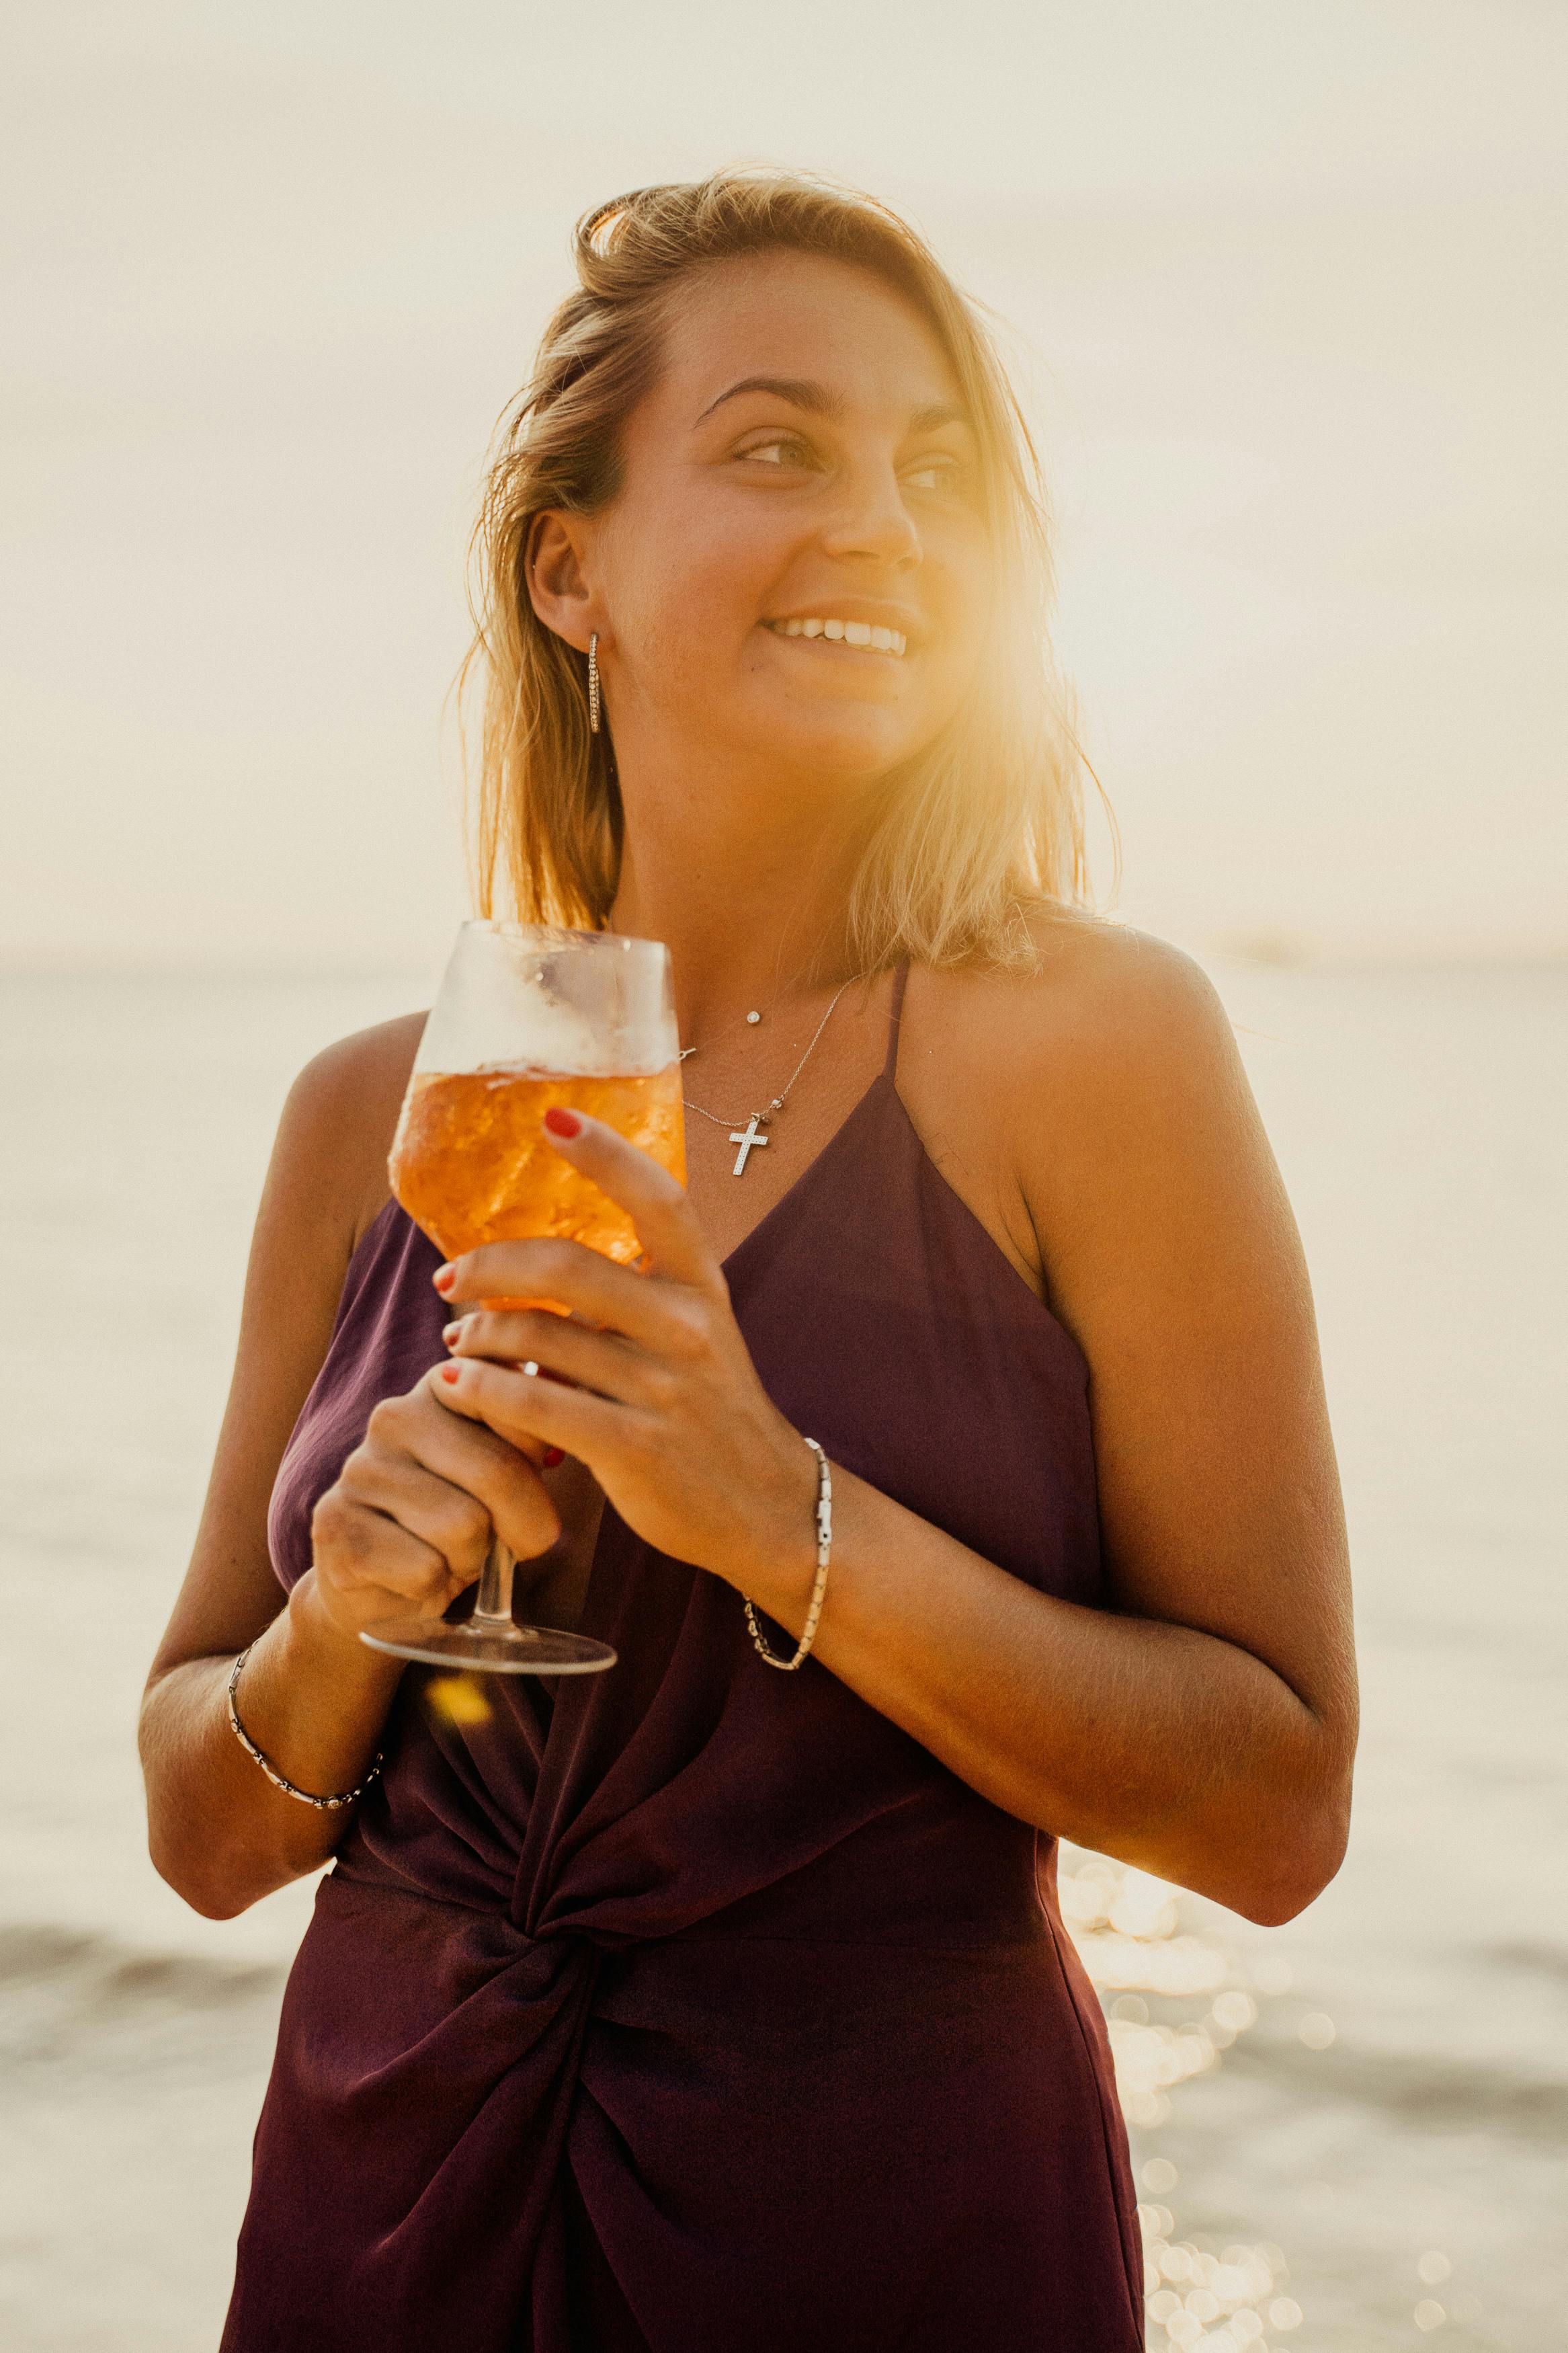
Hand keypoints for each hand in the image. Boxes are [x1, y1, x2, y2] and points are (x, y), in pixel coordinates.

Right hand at [303, 1365, 561, 1644]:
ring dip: (472, 1560)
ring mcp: (359, 1469)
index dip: (538, 1467)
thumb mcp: (506, 1474)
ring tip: (449, 1555)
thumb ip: (531, 1441)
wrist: (382, 1588)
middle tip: (508, 1543)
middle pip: (498, 1472)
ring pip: (463, 1526)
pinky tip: (411, 1576)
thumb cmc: (458, 1524)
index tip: (529, 1483)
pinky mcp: (334, 1526)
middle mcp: (395, 1415)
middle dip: (523, 1525)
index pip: (517, 1409)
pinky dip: (433, 1587)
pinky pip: (424, 1569)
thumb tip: (558, 1437)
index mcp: (444, 1386)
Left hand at [431, 1111, 818, 1596]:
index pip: (659, 1198)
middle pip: (569, 1266)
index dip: (605, 1152)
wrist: (767, 1507)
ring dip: (478, 1335)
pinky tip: (459, 1383)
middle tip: (451, 1277)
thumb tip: (537, 1265)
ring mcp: (663, 1389)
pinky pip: (534, 1404)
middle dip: (491, 1265)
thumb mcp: (695, 1336)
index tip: (552, 1118)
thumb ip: (633, 1297)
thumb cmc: (710, 1412)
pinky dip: (482, 1389)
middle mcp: (689, 1328)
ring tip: (458, 1342)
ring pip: (538, 1338)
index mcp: (704, 1287)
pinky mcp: (635, 1448)